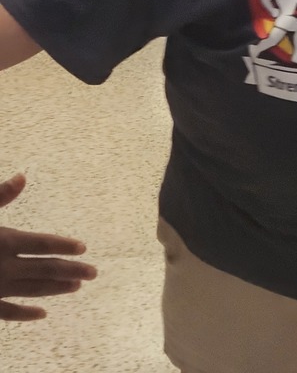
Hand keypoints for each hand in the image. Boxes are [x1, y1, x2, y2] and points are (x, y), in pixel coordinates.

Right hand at [0, 174, 96, 321]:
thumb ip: (0, 195)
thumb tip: (23, 176)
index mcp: (3, 241)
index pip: (42, 243)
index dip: (64, 245)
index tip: (84, 249)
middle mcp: (2, 268)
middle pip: (44, 270)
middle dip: (70, 271)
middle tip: (95, 273)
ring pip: (30, 291)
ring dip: (54, 289)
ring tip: (76, 288)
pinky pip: (7, 313)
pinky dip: (25, 314)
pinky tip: (42, 314)